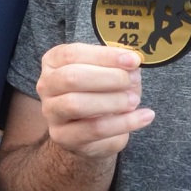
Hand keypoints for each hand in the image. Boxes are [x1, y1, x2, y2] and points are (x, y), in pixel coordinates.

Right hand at [35, 43, 154, 160]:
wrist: (91, 130)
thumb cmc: (99, 91)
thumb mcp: (108, 72)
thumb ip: (118, 65)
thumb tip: (133, 63)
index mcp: (54, 61)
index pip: (74, 54)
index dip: (105, 56)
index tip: (133, 60)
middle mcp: (46, 85)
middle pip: (72, 77)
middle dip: (108, 78)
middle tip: (133, 81)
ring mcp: (51, 112)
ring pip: (77, 104)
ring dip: (112, 101)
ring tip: (134, 100)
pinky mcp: (63, 136)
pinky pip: (94, 130)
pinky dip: (124, 123)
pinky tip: (144, 116)